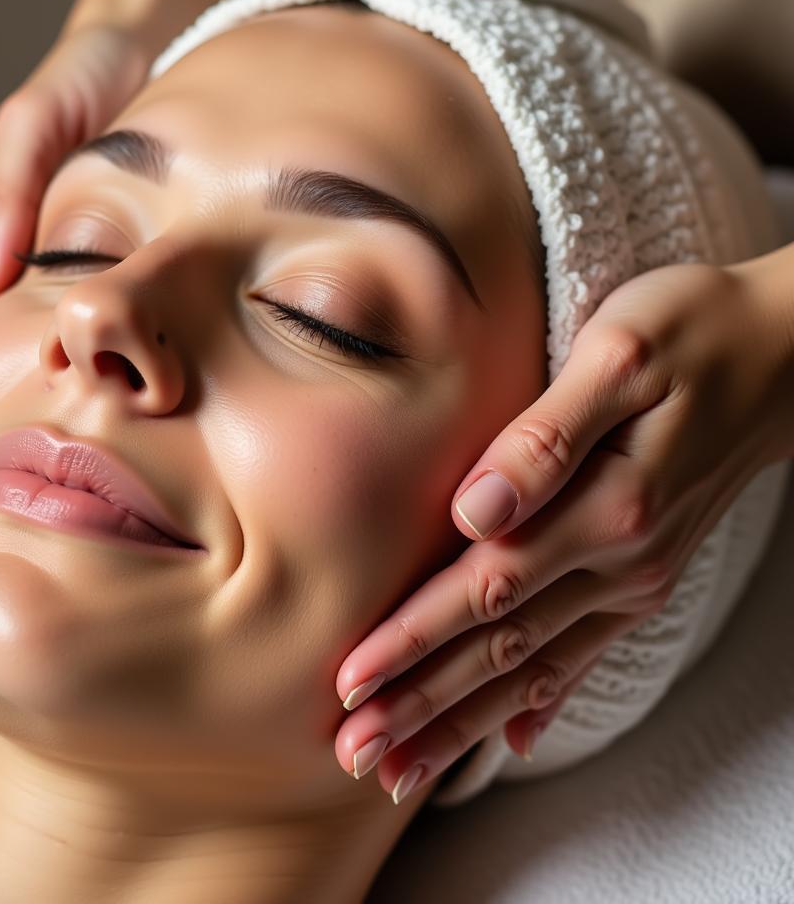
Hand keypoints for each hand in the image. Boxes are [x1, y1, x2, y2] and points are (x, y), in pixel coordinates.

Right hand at [0, 23, 150, 595]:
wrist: (141, 56)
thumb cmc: (90, 87)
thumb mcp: (41, 129)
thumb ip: (6, 195)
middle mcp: (8, 287)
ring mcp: (44, 293)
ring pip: (4, 391)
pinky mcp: (87, 286)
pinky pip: (58, 361)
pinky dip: (36, 417)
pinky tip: (38, 463)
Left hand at [333, 248, 793, 802]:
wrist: (783, 354)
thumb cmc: (690, 332)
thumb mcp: (618, 355)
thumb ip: (544, 438)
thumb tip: (474, 510)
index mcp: (606, 507)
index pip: (485, 590)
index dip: (412, 639)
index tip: (351, 684)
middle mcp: (622, 561)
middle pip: (501, 649)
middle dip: (422, 704)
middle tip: (356, 755)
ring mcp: (637, 578)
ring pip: (534, 668)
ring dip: (465, 722)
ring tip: (405, 769)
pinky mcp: (644, 577)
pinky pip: (584, 656)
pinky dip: (539, 703)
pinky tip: (511, 742)